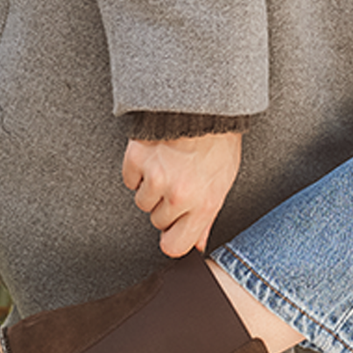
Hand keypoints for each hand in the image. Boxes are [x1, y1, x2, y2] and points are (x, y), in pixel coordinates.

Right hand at [122, 132, 242, 256]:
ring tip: (168, 168)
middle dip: (165, 207)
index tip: (173, 231)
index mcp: (203, 205)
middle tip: (177, 184)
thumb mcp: (223, 183)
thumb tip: (198, 243)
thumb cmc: (218, 143)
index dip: (172, 239)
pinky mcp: (137, 158)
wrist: (203, 106)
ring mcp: (155, 177)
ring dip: (151, 189)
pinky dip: (138, 171)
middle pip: (157, 221)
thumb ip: (208, 217)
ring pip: (142, 202)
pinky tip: (155, 158)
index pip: (174, 246)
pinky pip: (130, 180)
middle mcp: (178, 195)